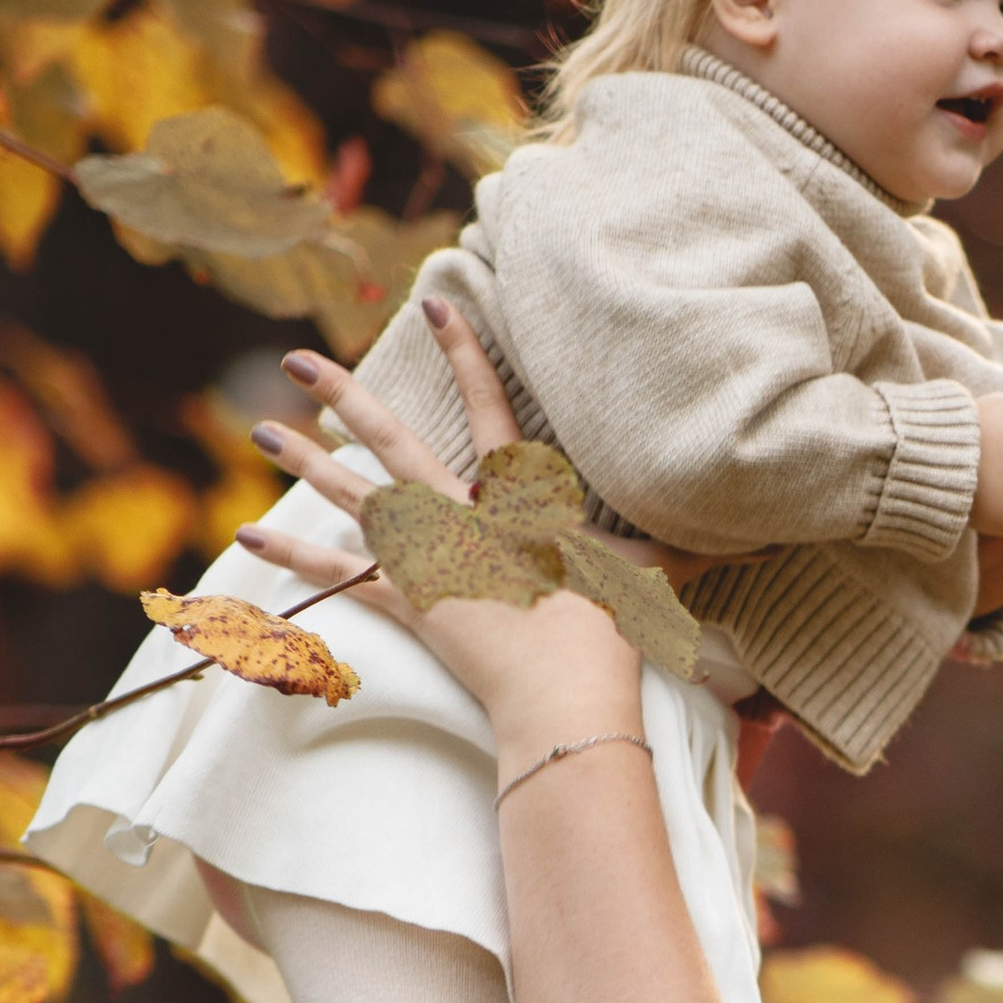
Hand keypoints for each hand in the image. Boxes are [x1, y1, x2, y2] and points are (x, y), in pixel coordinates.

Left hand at [233, 307, 646, 767]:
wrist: (566, 696)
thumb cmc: (608, 640)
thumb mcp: (650, 586)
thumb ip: (687, 554)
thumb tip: (757, 533)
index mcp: (515, 502)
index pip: (486, 410)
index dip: (462, 354)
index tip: (433, 306)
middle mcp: (461, 518)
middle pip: (392, 441)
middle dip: (345, 395)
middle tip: (300, 358)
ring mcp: (428, 560)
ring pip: (354, 497)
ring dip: (304, 462)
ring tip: (261, 429)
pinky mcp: (407, 607)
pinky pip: (340, 578)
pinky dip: (293, 562)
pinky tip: (246, 539)